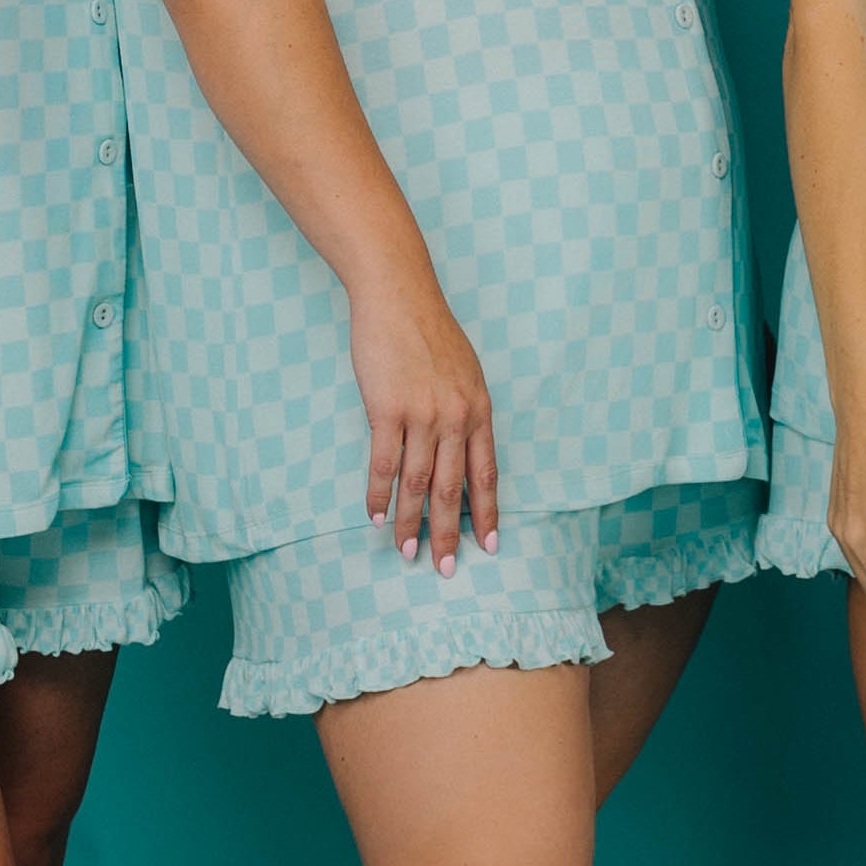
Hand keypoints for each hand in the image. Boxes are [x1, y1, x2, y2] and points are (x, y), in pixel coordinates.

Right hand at [350, 268, 499, 571]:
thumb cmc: (429, 333)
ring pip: (418, 483)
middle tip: (444, 569)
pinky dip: (379, 493)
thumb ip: (464, 412)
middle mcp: (455, 417)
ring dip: (411, 522)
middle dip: (450, 533)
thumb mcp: (464, 373)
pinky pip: (383, 463)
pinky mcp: (386, 410)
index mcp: (479, 410)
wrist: (399, 296)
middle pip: (454, 489)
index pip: (487, 473)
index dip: (489, 512)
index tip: (489, 545)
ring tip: (406, 552)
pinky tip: (375, 515)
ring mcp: (421, 414)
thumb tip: (458, 451)